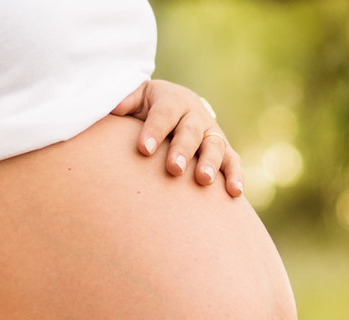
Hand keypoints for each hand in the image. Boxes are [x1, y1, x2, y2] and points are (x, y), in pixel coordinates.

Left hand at [111, 80, 244, 197]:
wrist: (178, 108)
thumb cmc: (149, 109)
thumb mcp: (137, 98)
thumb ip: (126, 102)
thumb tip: (114, 107)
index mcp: (172, 100)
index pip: (163, 113)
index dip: (154, 130)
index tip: (144, 149)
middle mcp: (195, 115)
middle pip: (190, 131)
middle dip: (182, 150)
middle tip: (173, 168)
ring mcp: (212, 133)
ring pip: (215, 146)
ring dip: (210, 163)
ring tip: (204, 180)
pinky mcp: (224, 150)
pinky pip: (233, 161)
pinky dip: (235, 175)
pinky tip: (234, 192)